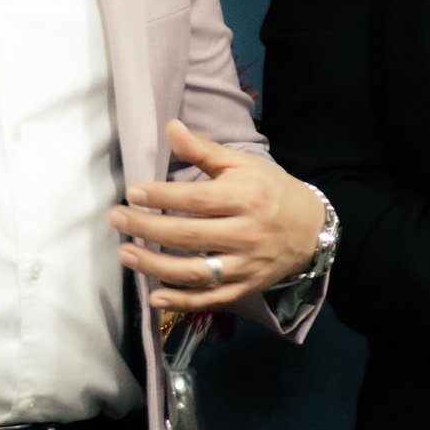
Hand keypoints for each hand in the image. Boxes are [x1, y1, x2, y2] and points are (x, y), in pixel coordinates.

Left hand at [112, 120, 327, 311]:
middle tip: (116, 219)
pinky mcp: (245, 287)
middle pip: (190, 236)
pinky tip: (155, 296)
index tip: (133, 193)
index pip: (198, 199)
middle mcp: (247, 233)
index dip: (163, 196)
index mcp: (246, 197)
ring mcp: (246, 264)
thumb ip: (203, 150)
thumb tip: (169, 127)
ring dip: (155, 266)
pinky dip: (182, 301)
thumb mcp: (242, 165)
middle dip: (148, 228)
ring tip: (126, 254)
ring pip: (196, 272)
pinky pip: (211, 298)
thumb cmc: (270, 190)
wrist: (312, 229)